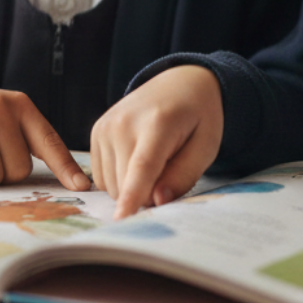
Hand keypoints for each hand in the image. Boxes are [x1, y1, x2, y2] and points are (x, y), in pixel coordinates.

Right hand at [90, 65, 223, 218]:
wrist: (180, 82)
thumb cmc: (198, 117)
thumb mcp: (206, 146)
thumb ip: (183, 176)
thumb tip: (156, 202)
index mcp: (157, 123)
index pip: (142, 167)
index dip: (132, 197)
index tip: (121, 221)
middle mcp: (124, 122)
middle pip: (125, 184)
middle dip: (146, 194)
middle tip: (169, 168)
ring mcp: (106, 125)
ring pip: (111, 185)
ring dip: (131, 187)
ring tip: (154, 158)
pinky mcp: (96, 131)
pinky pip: (102, 177)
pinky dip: (119, 178)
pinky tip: (136, 157)